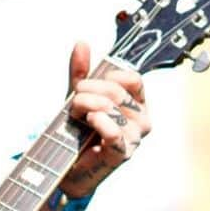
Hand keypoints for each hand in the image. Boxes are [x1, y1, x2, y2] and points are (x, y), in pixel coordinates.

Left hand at [60, 42, 150, 199]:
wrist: (67, 167)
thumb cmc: (77, 133)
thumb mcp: (77, 98)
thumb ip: (80, 72)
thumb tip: (81, 43)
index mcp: (137, 103)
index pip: (131, 78)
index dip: (107, 76)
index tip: (85, 83)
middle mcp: (142, 119)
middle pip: (116, 91)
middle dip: (87, 91)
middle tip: (73, 102)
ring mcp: (135, 138)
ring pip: (111, 107)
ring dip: (84, 106)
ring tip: (75, 116)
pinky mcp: (123, 154)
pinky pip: (114, 131)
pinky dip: (98, 122)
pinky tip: (88, 122)